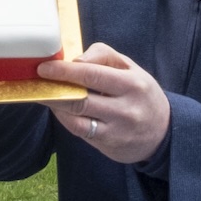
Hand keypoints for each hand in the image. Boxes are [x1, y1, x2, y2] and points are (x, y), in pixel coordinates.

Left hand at [41, 43, 169, 164]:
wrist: (163, 132)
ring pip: (77, 117)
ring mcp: (117, 129)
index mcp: (133, 83)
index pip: (93, 74)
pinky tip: (60, 109)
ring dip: (56, 105)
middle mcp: (126, 108)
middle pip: (81, 98)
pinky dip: (65, 118)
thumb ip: (104, 56)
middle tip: (38, 82)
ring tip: (45, 94)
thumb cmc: (141, 93)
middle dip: (54, 89)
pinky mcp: (109, 144)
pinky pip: (80, 130)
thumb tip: (76, 60)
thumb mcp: (131, 68)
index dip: (65, 71)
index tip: (44, 67)